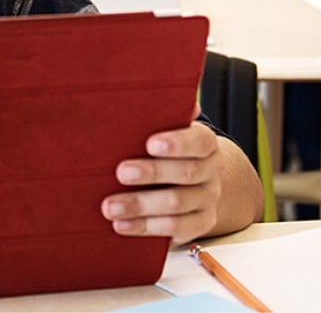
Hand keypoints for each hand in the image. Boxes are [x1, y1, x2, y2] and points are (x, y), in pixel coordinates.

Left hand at [101, 104, 224, 245]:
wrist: (195, 182)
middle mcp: (210, 172)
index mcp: (204, 143)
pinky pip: (175, 229)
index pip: (198, 141)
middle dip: (151, 173)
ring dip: (140, 206)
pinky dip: (146, 228)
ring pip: (177, 205)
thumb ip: (161, 113)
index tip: (151, 143)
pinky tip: (121, 225)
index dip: (177, 142)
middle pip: (187, 173)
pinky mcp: (199, 224)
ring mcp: (207, 200)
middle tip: (120, 172)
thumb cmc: (167, 149)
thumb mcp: (165, 128)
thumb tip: (152, 90)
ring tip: (109, 206)